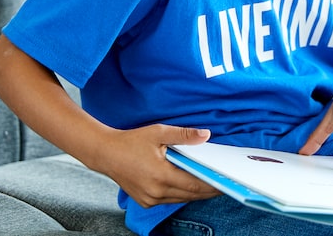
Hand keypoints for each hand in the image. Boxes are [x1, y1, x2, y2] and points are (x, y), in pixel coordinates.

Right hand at [94, 124, 221, 207]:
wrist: (106, 153)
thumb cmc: (132, 141)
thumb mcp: (159, 132)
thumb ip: (184, 135)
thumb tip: (206, 135)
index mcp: (161, 175)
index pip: (195, 185)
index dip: (212, 184)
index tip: (226, 181)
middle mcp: (156, 191)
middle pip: (190, 195)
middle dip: (208, 190)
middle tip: (224, 183)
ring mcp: (150, 199)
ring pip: (181, 199)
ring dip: (196, 193)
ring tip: (212, 185)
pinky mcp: (145, 201)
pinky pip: (170, 199)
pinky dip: (182, 193)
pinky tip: (190, 185)